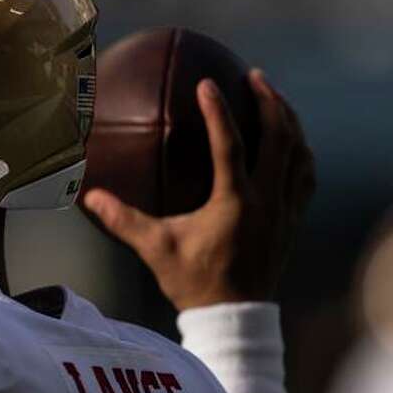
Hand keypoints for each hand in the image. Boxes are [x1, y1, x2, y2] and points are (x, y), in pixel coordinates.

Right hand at [83, 70, 314, 310]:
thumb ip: (123, 220)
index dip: (217, 111)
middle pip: (278, 138)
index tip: (206, 83)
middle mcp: (267, 201)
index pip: (229, 145)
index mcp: (235, 203)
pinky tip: (291, 142)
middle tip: (253, 75)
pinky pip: (304, 176)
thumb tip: (89, 197)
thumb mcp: (155, 249)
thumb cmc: (193, 282)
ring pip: (298, 153)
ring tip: (274, 98)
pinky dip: (299, 151)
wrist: (235, 317)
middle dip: (268, 101)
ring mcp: (284, 210)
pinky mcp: (292, 221)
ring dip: (288, 120)